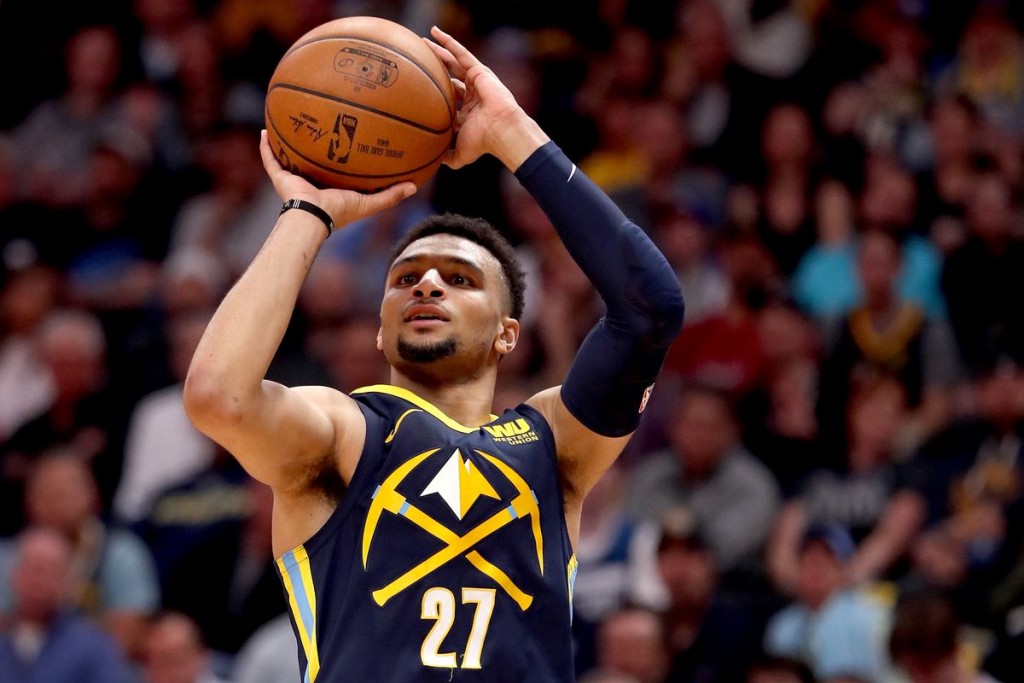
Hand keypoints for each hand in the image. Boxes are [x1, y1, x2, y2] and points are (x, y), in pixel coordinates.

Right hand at [259, 130, 414, 228]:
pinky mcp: (279, 177)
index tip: (345, 139)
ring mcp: (293, 180)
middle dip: (312, 145)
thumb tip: (414, 186)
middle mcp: (310, 182)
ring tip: (287, 121)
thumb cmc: (340, 211)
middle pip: (310, 160)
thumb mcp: (370, 202)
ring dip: (286, 142)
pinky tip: (265, 130)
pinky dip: (265, 146)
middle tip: (317, 124)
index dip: (338, 156)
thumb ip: (390, 195)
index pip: (334, 170)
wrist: (314, 216)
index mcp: (330, 188)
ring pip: (288, 157)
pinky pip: (269, 158)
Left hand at [426, 27, 547, 170]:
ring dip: (438, 51)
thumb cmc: (483, 143)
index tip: (418, 88)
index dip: (434, 93)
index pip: (447, 99)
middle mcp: (470, 95)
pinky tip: (435, 33)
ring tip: (422, 42)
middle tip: (418, 59)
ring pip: (452, 62)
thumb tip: (434, 163)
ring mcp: (475, 82)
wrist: (501, 131)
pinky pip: (461, 53)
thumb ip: (448, 156)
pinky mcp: (479, 71)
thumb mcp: (460, 154)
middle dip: (434, 67)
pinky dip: (448, 42)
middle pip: (448, 76)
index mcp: (466, 112)